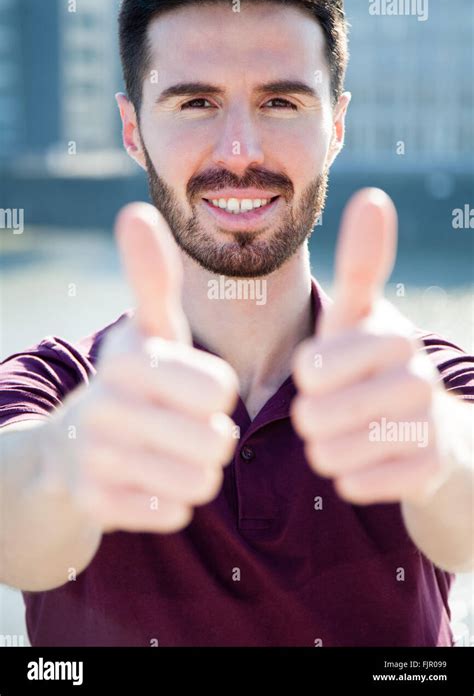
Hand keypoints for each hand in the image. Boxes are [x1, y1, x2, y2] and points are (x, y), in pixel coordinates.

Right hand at [53, 203, 238, 532]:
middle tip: (187, 428)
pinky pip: (171, 512)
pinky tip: (151, 480)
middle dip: (212, 438)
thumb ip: (152, 279)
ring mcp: (96, 457)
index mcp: (129, 359)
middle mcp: (105, 406)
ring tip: (172, 453)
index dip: (217, 393)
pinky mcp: (95, 502)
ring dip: (198, 471)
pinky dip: (173, 501)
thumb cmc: (137, 381)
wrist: (77, 445)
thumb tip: (134, 212)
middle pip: (214, 440)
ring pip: (198, 480)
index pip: (218, 389)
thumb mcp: (149, 330)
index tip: (195, 388)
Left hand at [291, 188, 454, 506]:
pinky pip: (355, 483)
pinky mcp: (428, 470)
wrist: (425, 426)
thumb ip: (362, 264)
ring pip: (332, 452)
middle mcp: (418, 378)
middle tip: (327, 408)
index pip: (315, 367)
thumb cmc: (371, 363)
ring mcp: (428, 426)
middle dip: (310, 415)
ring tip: (340, 433)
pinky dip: (348, 476)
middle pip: (316, 414)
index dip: (308, 375)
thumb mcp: (359, 316)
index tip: (321, 371)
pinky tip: (364, 459)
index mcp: (393, 335)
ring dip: (325, 448)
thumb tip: (375, 196)